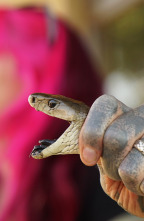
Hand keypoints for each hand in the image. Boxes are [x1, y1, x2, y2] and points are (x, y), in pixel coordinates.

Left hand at [79, 95, 143, 216]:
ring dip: (123, 176)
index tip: (88, 157)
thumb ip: (88, 144)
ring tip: (130, 175)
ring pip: (129, 162)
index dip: (92, 131)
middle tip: (113, 169)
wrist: (141, 191)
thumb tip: (64, 129)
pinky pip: (141, 176)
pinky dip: (137, 186)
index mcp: (121, 114)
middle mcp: (141, 118)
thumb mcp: (100, 157)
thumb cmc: (118, 174)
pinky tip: (142, 181)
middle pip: (115, 137)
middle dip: (108, 162)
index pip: (105, 105)